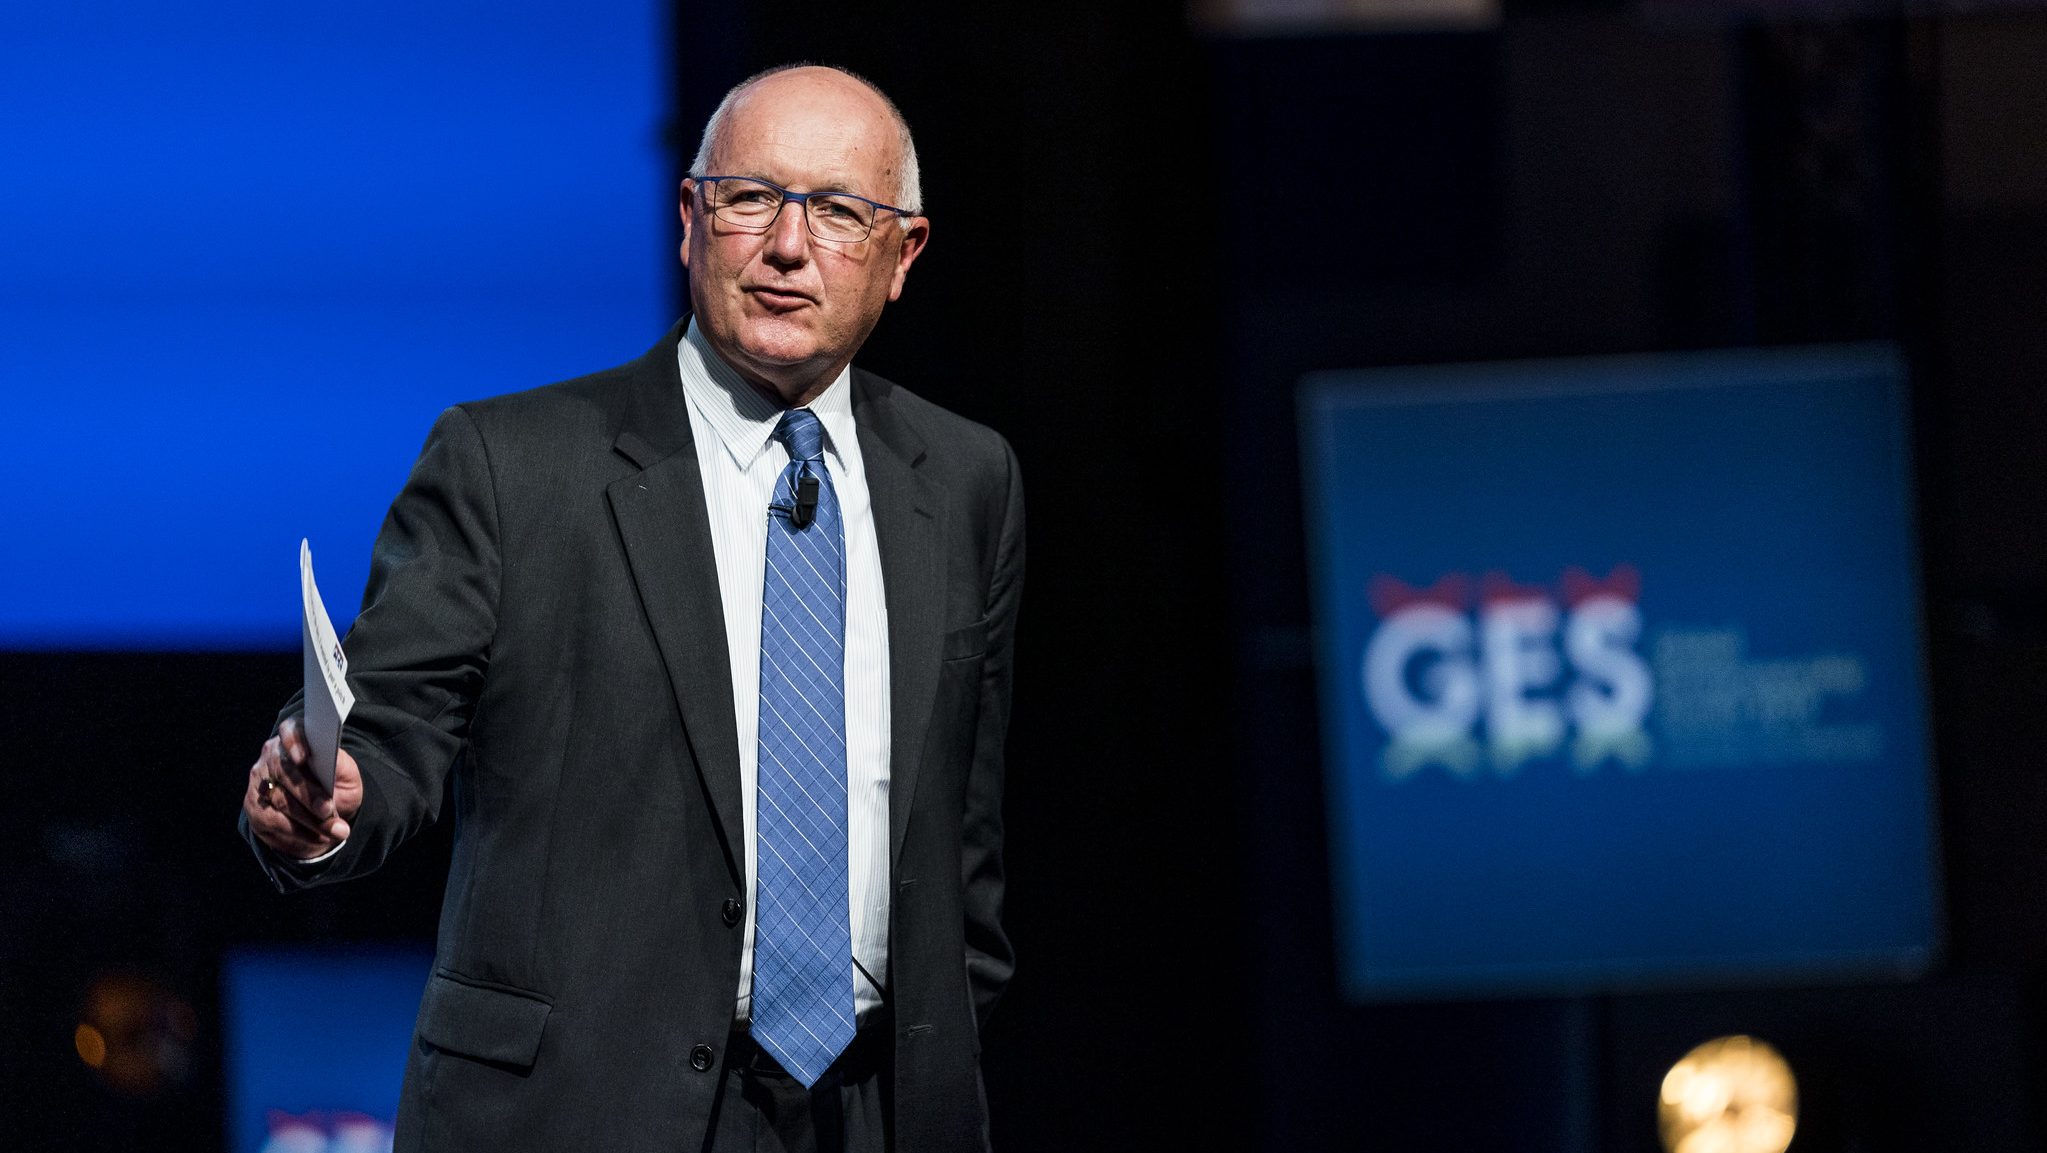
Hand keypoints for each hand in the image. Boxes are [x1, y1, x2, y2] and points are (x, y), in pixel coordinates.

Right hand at [243, 716, 362, 860]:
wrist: (323, 807)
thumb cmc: (336, 783)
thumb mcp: (346, 774)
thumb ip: (340, 767)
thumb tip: (332, 765)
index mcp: (296, 737)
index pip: (291, 731)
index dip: (294, 742)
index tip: (303, 757)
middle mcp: (271, 755)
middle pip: (284, 773)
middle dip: (309, 796)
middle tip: (330, 812)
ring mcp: (259, 780)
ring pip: (279, 802)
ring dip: (308, 821)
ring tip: (335, 832)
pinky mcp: (253, 805)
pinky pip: (272, 823)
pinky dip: (297, 835)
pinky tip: (317, 841)